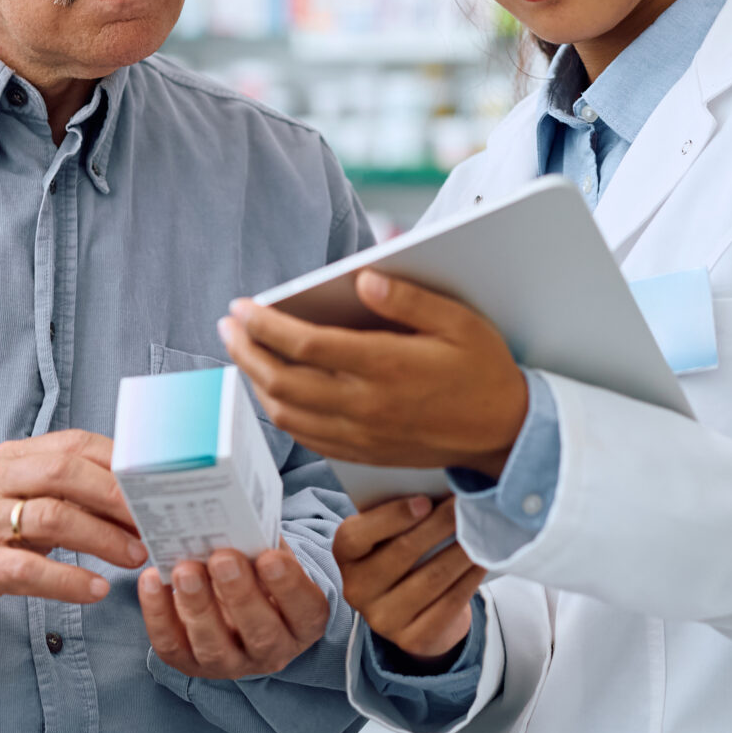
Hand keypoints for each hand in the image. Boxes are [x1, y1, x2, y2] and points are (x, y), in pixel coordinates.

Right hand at [0, 431, 147, 630]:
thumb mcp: (18, 497)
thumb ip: (64, 489)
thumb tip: (133, 493)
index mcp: (11, 459)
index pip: (73, 444)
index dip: (118, 460)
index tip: (155, 481)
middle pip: (63, 473)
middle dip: (115, 495)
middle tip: (152, 519)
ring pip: (50, 517)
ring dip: (102, 538)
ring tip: (135, 557)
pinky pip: (29, 570)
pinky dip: (69, 580)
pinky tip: (96, 589)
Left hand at [138, 545, 331, 678]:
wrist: (235, 605)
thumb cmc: (259, 574)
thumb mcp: (272, 557)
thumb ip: (264, 543)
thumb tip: (240, 516)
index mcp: (303, 623)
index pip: (306, 611)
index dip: (289, 586)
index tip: (269, 557)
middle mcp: (272, 651)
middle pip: (261, 633)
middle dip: (239, 594)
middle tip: (222, 558)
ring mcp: (230, 663)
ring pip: (214, 646)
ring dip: (198, 606)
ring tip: (185, 569)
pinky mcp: (189, 664)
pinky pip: (172, 645)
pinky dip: (159, 614)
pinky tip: (152, 580)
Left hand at [218, 273, 528, 476]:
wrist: (504, 432)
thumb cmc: (483, 370)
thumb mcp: (459, 321)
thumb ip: (408, 299)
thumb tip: (362, 279)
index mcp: (387, 367)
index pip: (306, 345)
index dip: (265, 325)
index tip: (242, 306)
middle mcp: (366, 405)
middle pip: (283, 380)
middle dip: (246, 351)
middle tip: (227, 325)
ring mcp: (361, 434)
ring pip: (286, 413)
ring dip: (255, 382)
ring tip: (243, 353)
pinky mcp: (361, 452)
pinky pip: (305, 436)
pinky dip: (279, 411)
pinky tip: (272, 389)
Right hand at [334, 497, 484, 669]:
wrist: (416, 610)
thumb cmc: (405, 554)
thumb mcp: (392, 532)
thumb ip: (405, 510)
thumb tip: (441, 485)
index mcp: (346, 556)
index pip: (357, 535)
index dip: (391, 517)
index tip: (426, 501)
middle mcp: (357, 589)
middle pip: (401, 553)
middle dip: (440, 525)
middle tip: (468, 504)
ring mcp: (382, 619)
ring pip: (431, 578)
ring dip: (461, 550)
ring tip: (483, 529)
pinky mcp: (412, 639)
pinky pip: (448, 604)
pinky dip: (469, 578)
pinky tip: (483, 560)